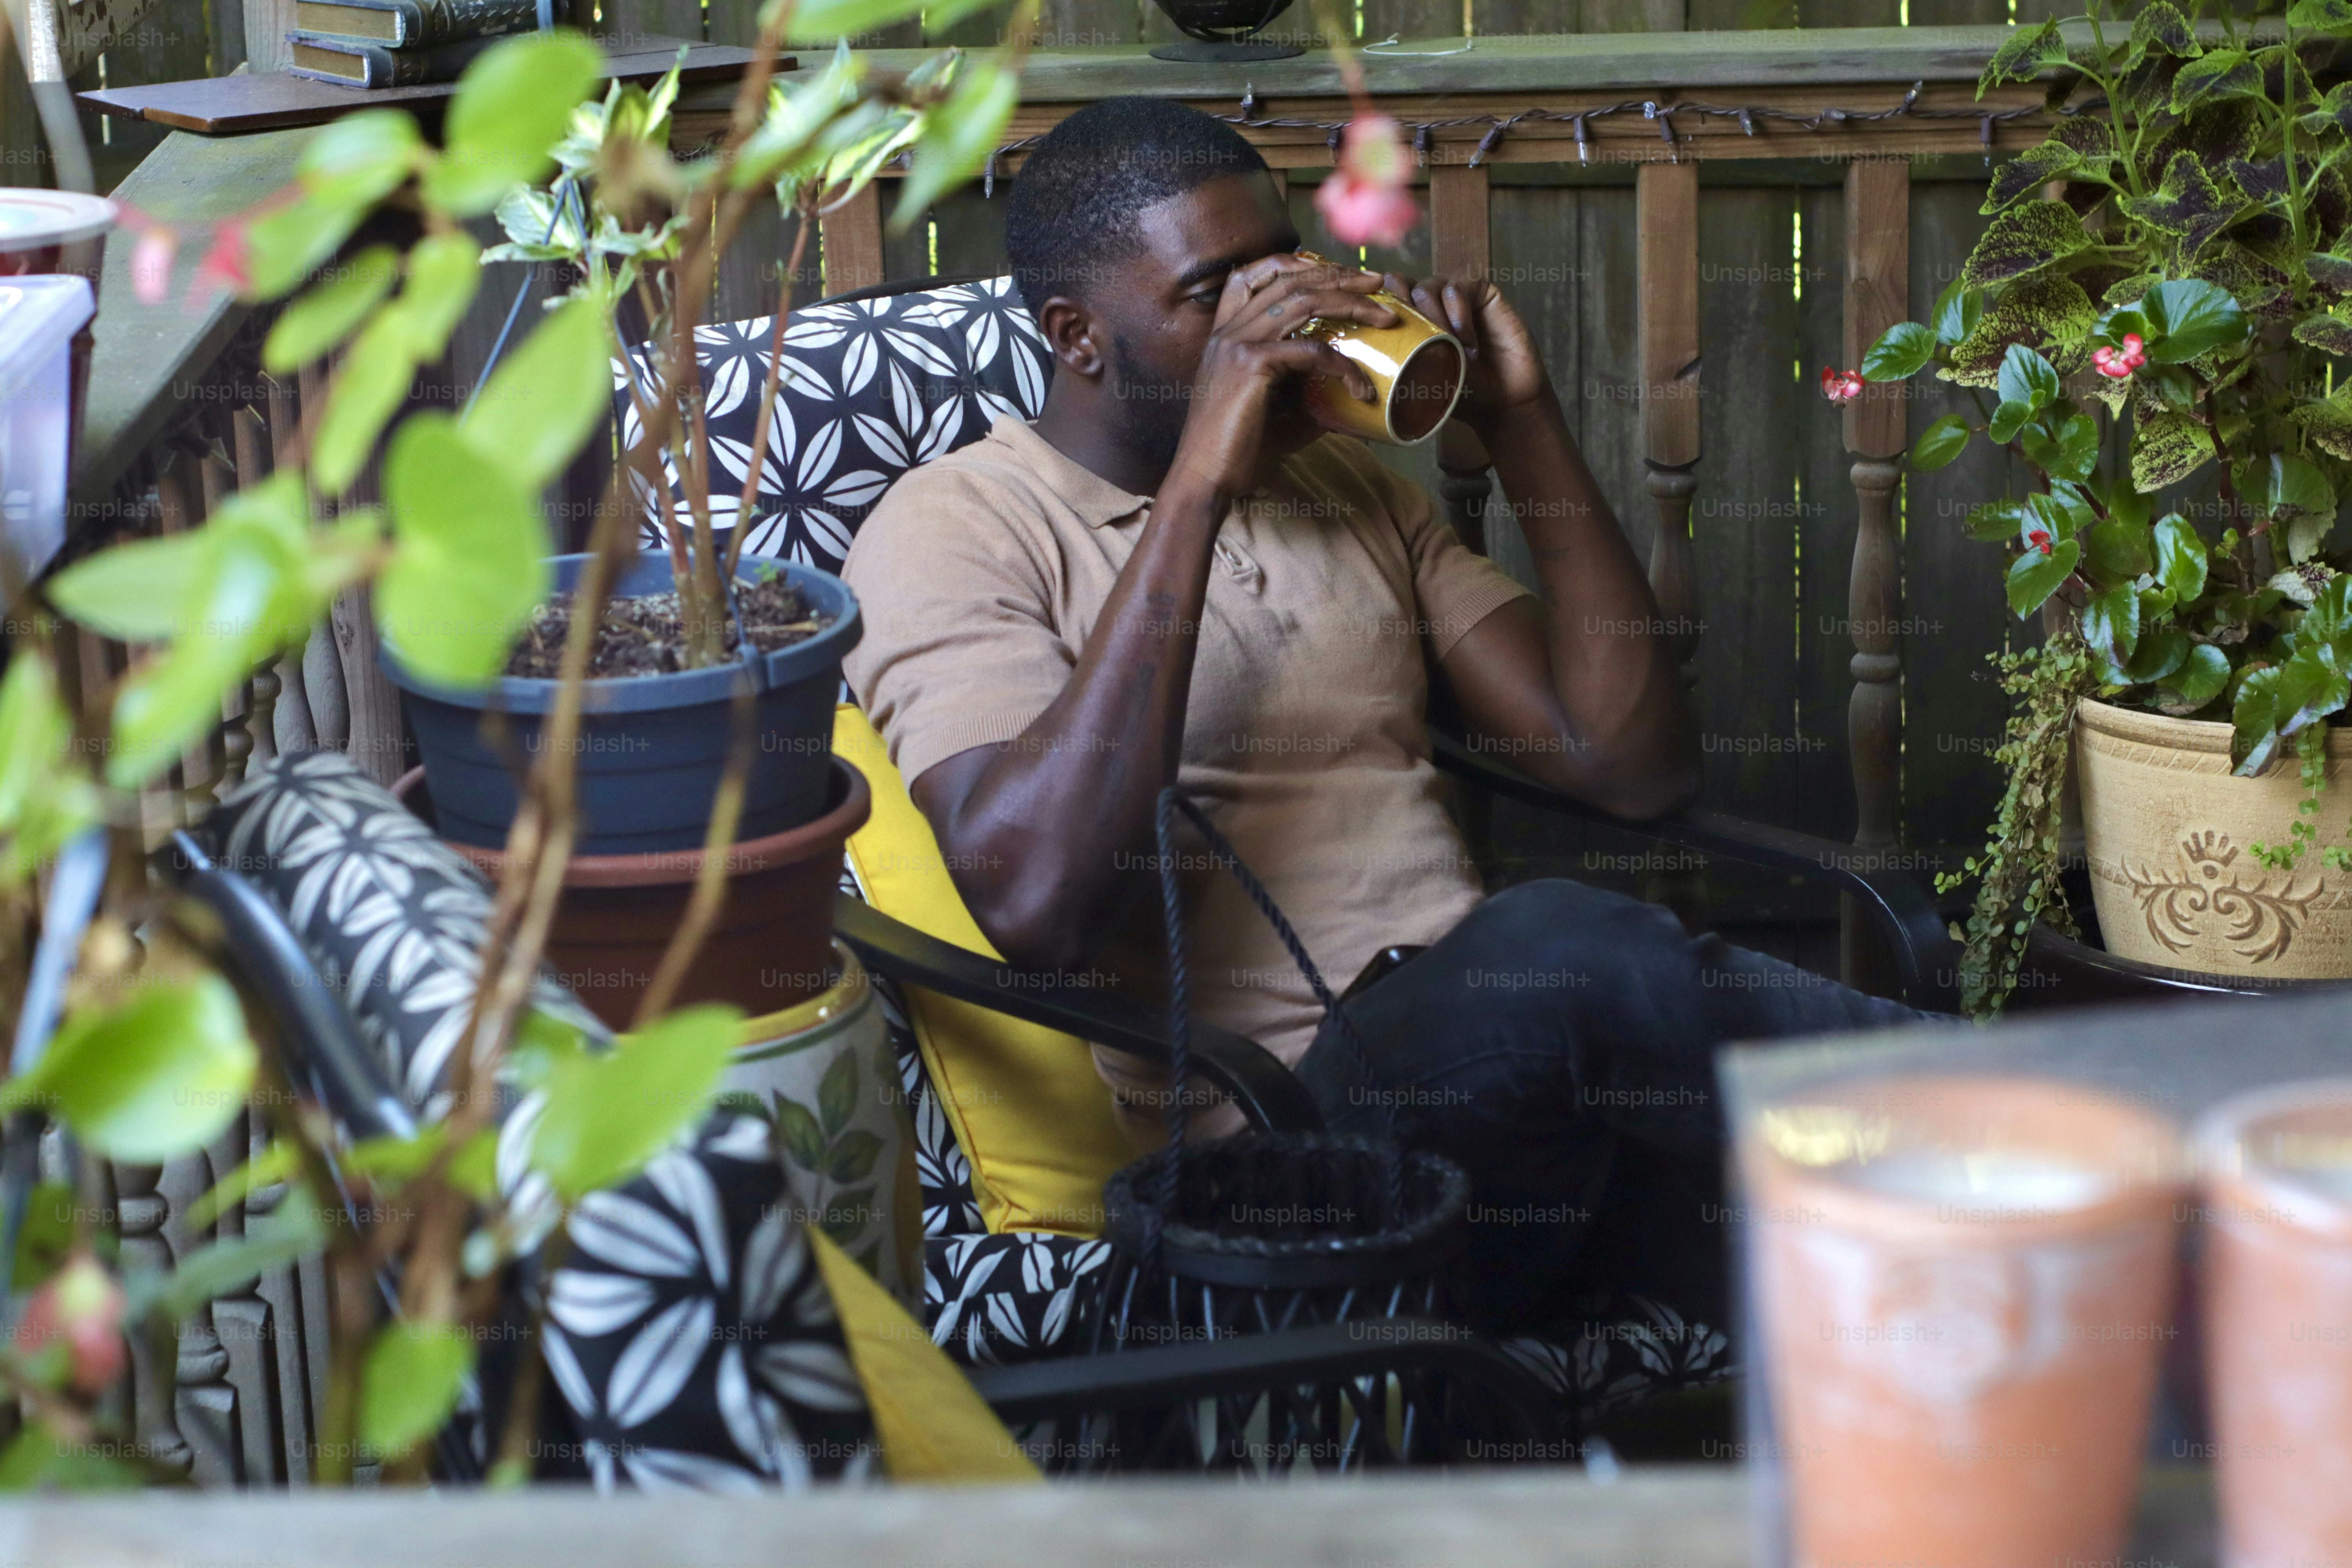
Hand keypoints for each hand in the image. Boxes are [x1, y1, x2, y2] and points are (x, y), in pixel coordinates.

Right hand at [1163, 254, 1395, 506]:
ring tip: (1385, 318)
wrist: (1204, 480)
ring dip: (1351, 304)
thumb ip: (1307, 392)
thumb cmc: (1237, 452)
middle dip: (1338, 276)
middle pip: (1289, 280)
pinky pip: (1311, 351)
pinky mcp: (1251, 364)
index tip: (1335, 271)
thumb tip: (1352, 392)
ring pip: (1303, 301)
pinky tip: (1362, 388)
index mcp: (1225, 335)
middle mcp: (1228, 331)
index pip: (1252, 275)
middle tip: (1377, 283)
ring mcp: (1237, 343)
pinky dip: (1344, 366)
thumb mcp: (1277, 412)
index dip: (1294, 263)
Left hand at [1382, 273, 1553, 435]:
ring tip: (1449, 350)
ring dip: (1433, 319)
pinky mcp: (1482, 291)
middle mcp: (1429, 302)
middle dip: (1401, 309)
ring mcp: (1454, 294)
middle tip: (1411, 338)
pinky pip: (1459, 288)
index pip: (1382, 299)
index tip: (1379, 332)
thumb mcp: (1421, 378)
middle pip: (1398, 283)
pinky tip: (1467, 344)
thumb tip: (1363, 353)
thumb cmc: (1461, 393)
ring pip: (1427, 286)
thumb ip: (1398, 358)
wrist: (1503, 401)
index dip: (1375, 308)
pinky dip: (1459, 314)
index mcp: (1409, 320)